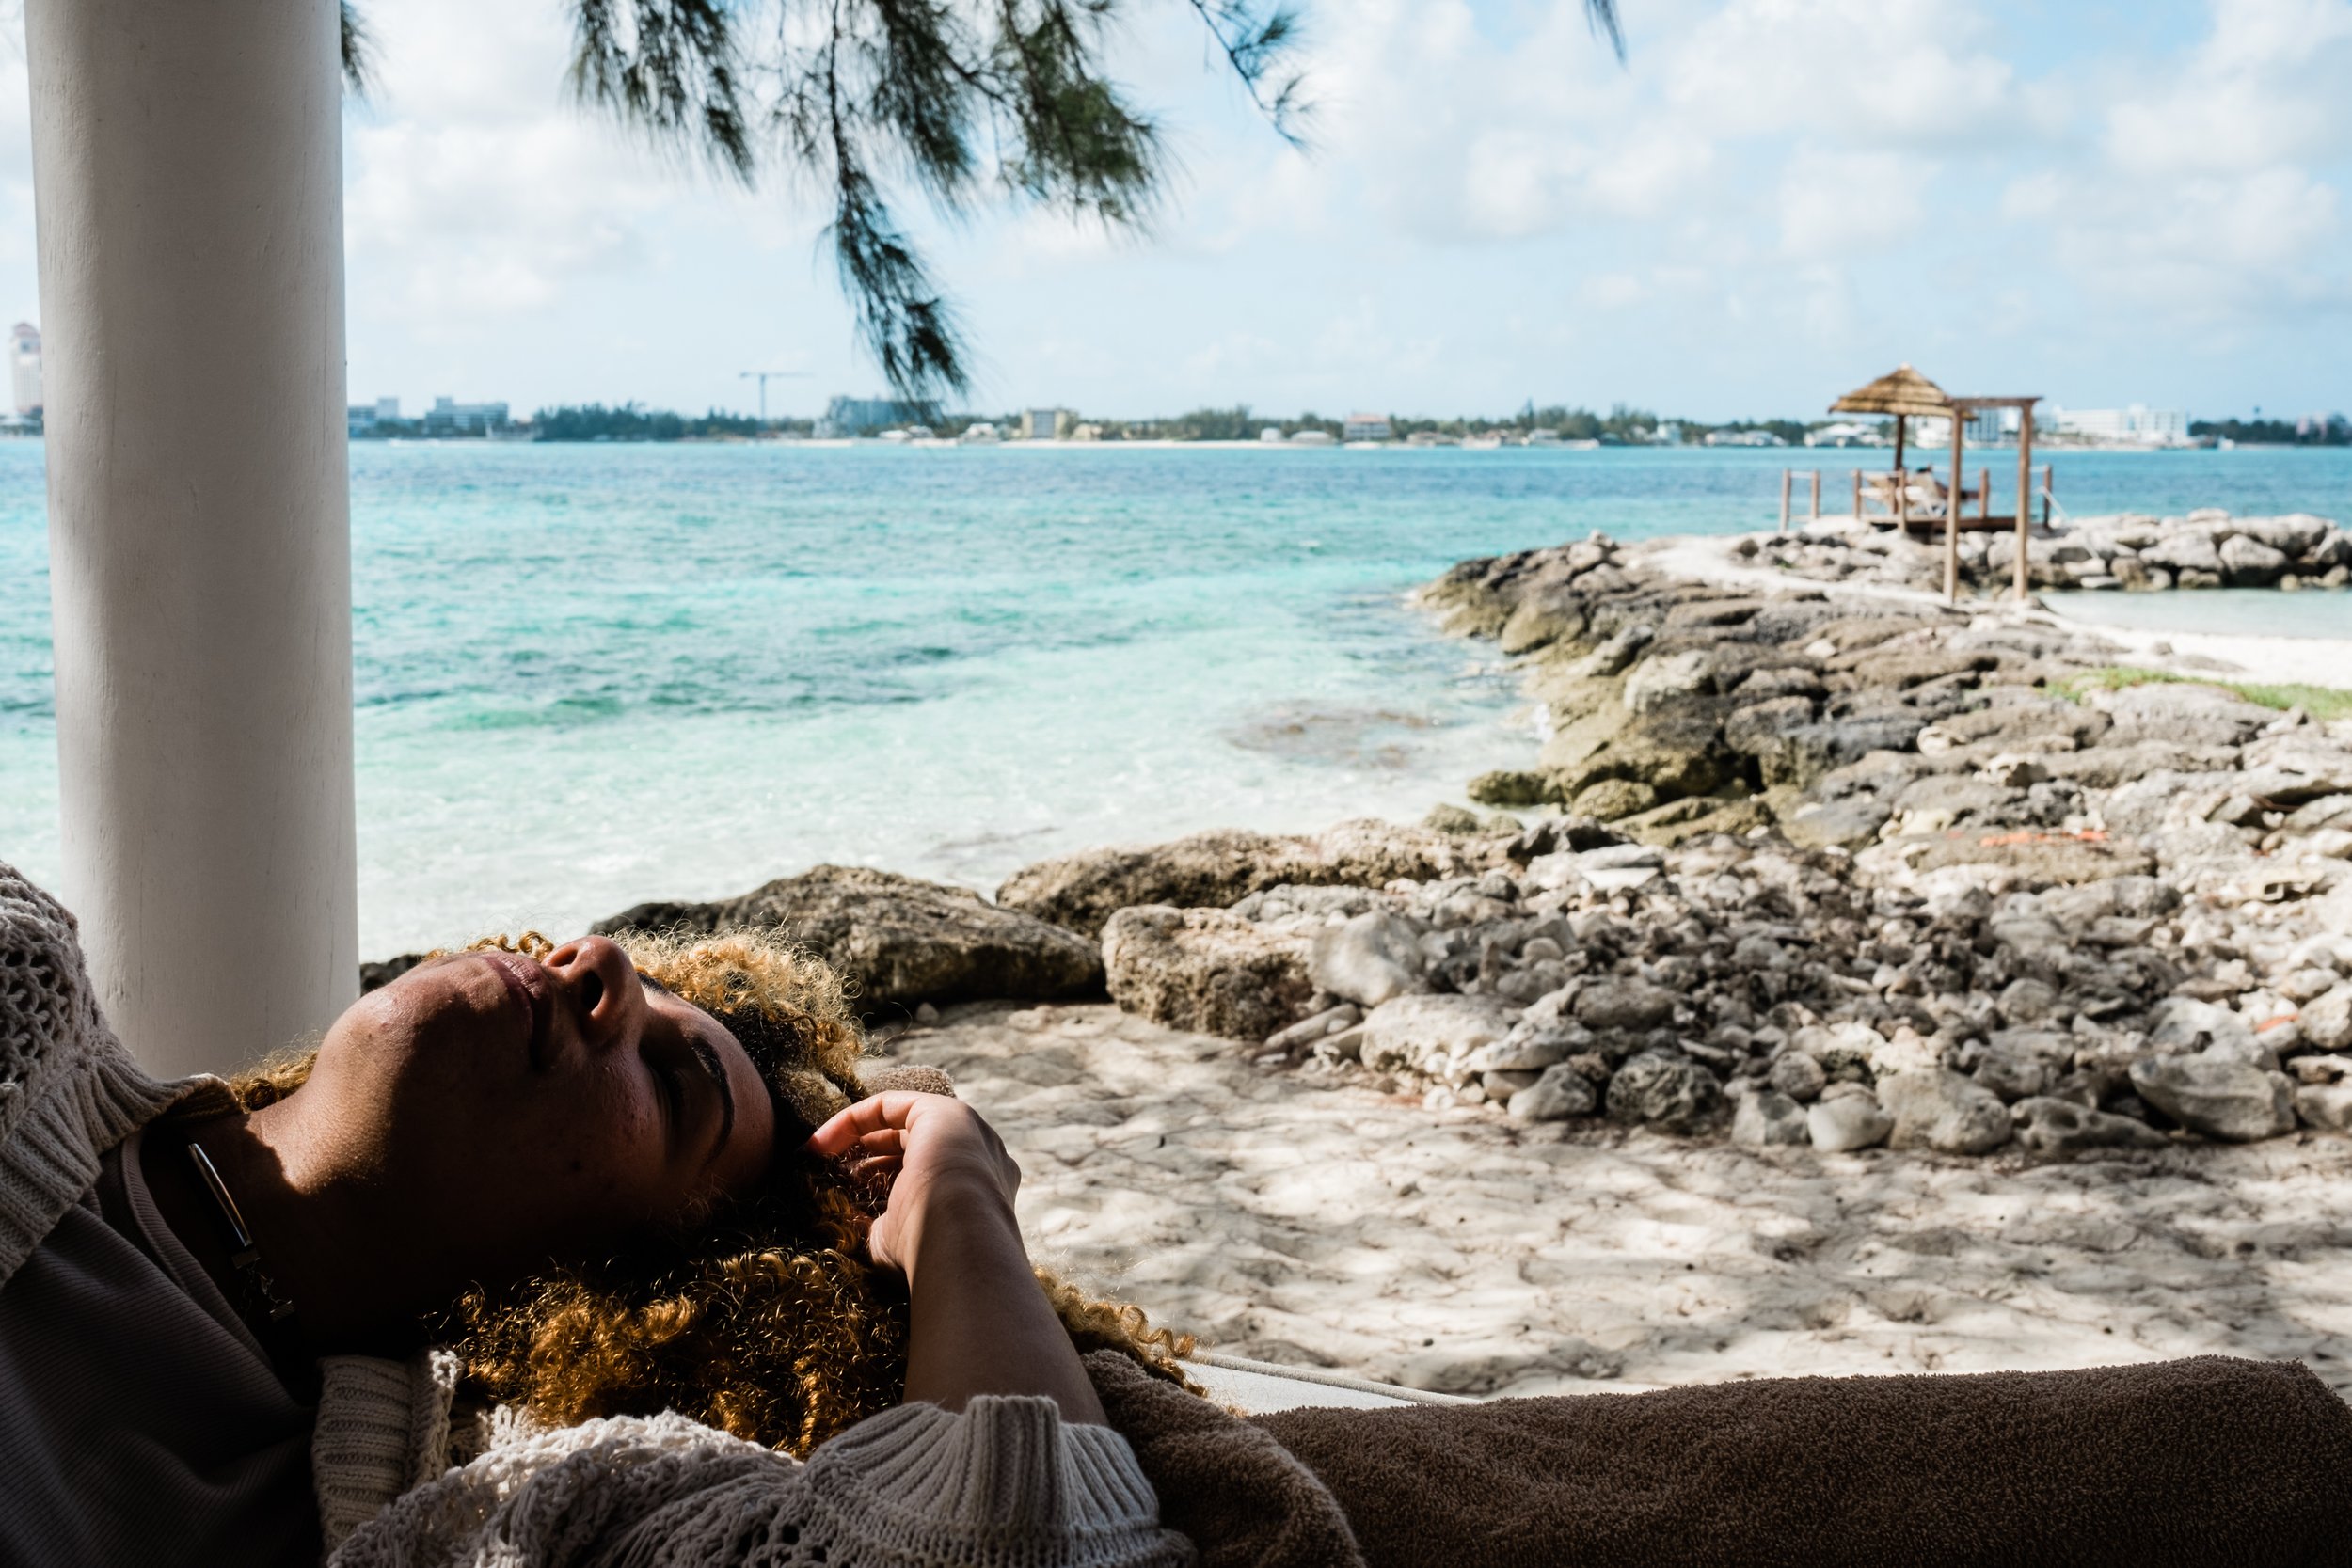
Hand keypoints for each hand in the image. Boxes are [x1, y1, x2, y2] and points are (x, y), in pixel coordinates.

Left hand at [805, 1092, 1020, 1277]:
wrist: (960, 1239)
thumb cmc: (928, 1252)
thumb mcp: (894, 1241)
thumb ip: (876, 1226)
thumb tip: (841, 1222)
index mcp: (978, 1196)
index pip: (924, 1178)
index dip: (879, 1182)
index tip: (841, 1195)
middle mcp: (978, 1159)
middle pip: (914, 1148)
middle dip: (869, 1160)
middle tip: (832, 1175)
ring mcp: (965, 1132)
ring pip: (901, 1125)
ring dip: (857, 1140)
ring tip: (821, 1158)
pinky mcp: (942, 1111)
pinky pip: (890, 1106)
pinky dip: (852, 1120)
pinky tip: (822, 1142)